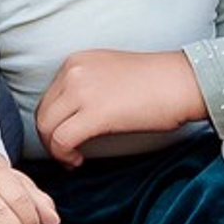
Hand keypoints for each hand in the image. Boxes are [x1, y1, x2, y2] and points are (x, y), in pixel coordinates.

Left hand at [35, 48, 204, 167]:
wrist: (181, 82)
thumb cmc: (154, 83)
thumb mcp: (109, 74)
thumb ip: (87, 87)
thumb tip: (74, 114)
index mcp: (76, 62)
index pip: (48, 97)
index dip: (53, 123)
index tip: (67, 137)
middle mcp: (73, 71)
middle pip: (43, 112)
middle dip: (49, 138)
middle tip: (67, 153)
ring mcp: (81, 90)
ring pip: (47, 127)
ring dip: (55, 149)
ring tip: (73, 158)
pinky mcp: (95, 113)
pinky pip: (62, 139)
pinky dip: (64, 155)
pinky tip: (78, 161)